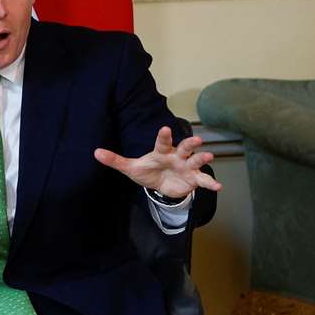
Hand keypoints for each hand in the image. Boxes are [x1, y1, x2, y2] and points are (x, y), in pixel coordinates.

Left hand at [94, 127, 222, 199]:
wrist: (161, 185)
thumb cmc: (148, 170)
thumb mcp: (131, 167)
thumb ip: (115, 160)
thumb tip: (96, 152)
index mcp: (162, 152)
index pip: (162, 142)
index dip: (164, 136)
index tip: (165, 128)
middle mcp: (177, 156)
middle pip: (185, 147)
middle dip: (190, 143)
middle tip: (197, 140)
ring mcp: (187, 167)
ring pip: (196, 160)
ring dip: (202, 158)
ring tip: (209, 156)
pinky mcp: (193, 179)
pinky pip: (203, 181)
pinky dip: (210, 183)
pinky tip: (218, 186)